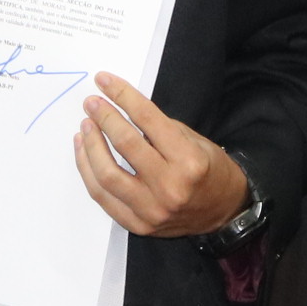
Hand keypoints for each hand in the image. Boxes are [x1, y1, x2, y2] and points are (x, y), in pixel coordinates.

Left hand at [72, 73, 250, 238]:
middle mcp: (170, 187)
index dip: (123, 96)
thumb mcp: (193, 140)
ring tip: (85, 126)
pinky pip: (103, 197)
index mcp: (188, 160)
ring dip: (91, 146)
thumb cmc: (208, 170)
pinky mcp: (138, 225)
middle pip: (126, 145)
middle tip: (91, 102)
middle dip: (104, 117)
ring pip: (107, 175)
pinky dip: (88, 172)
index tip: (104, 80)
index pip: (147, 119)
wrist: (222, 212)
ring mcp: (152, 210)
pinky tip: (84, 152)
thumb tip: (120, 110)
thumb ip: (158, 129)